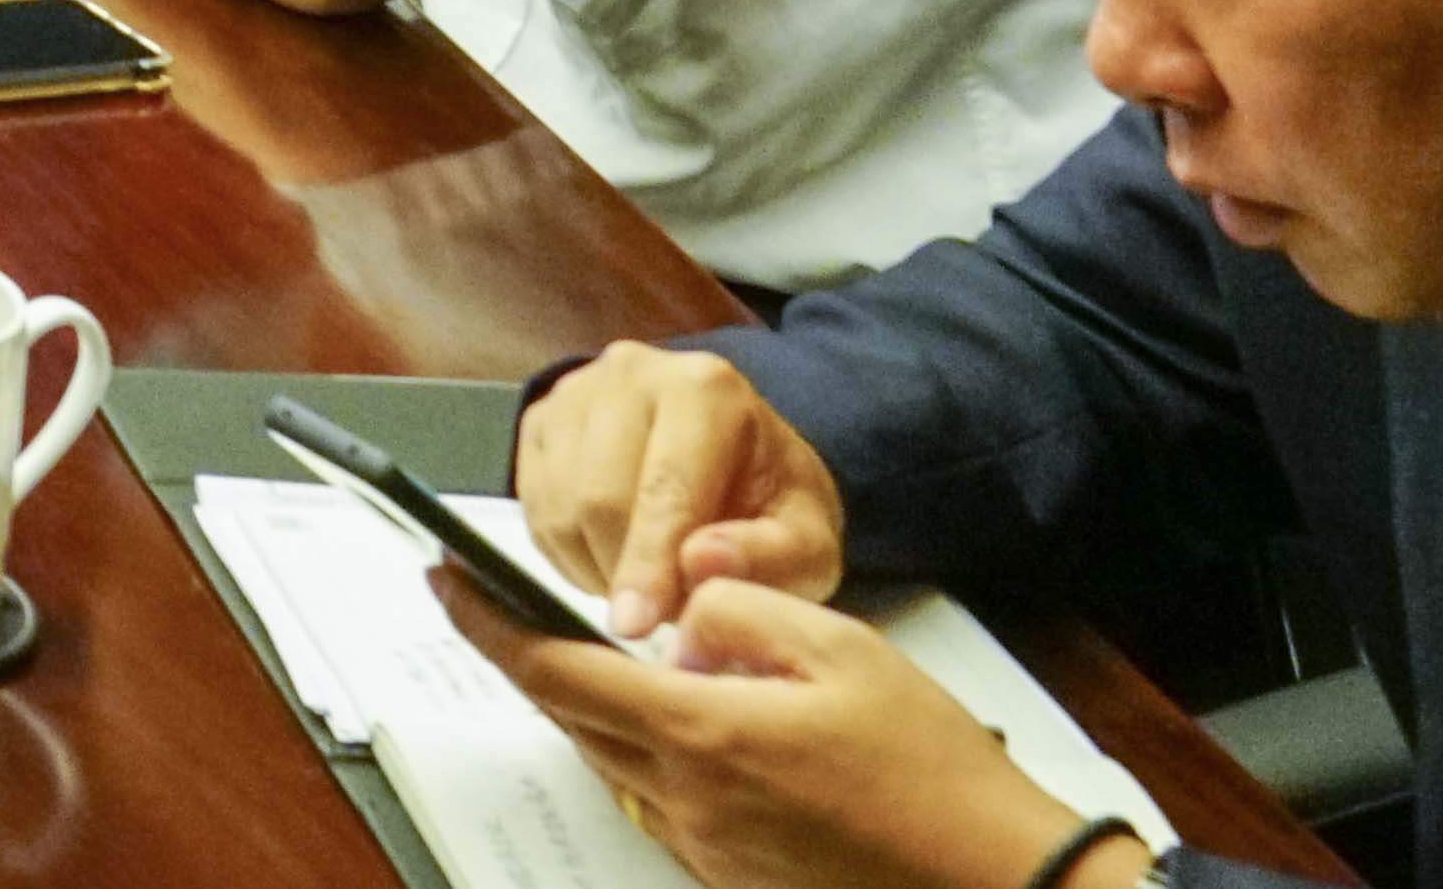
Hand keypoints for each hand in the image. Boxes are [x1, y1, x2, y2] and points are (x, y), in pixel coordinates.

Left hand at [452, 577, 1086, 888]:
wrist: (999, 878)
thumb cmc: (932, 769)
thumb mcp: (841, 648)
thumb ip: (738, 613)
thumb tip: (680, 618)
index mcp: (702, 738)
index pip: (553, 674)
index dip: (485, 625)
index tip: (444, 582)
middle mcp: (687, 803)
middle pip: (574, 720)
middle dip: (531, 659)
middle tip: (500, 604)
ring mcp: (708, 848)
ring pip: (615, 762)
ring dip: (595, 708)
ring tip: (598, 654)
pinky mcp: (734, 874)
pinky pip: (662, 801)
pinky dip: (652, 752)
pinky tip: (687, 723)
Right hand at [518, 346, 858, 627]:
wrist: (733, 460)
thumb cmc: (773, 506)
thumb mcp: (807, 542)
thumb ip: (770, 558)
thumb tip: (701, 564)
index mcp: (706, 389)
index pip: (665, 489)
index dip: (648, 565)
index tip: (634, 628)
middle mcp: (631, 372)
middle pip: (598, 497)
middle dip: (623, 574)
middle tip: (662, 615)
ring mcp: (575, 392)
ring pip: (557, 505)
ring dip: (593, 568)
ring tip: (644, 587)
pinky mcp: (540, 419)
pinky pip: (532, 507)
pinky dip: (567, 554)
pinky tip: (611, 561)